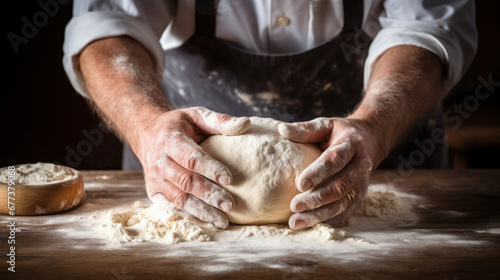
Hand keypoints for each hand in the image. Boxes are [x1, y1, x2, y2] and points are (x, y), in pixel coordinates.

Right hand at [135, 107, 250, 228]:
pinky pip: (171, 208)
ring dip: (201, 211)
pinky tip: (206, 222)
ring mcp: (155, 179)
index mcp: (170, 140)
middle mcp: (159, 161)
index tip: (230, 178)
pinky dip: (189, 216)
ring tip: (223, 220)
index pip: (191, 157)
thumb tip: (246, 123)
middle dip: (209, 194)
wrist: (148, 133)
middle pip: (186, 182)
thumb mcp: (197, 116)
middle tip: (230, 204)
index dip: (210, 168)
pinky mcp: (154, 192)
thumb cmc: (179, 125)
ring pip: (179, 199)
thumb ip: (220, 121)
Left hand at [278, 117, 381, 229]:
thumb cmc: (340, 133)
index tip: (299, 184)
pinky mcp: (359, 197)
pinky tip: (310, 226)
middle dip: (317, 198)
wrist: (369, 141)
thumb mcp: (326, 125)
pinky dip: (328, 221)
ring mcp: (361, 184)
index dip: (318, 172)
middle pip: (339, 186)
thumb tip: (282, 130)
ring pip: (342, 203)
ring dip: (319, 214)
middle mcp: (360, 167)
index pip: (335, 160)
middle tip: (294, 206)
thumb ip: (306, 129)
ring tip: (296, 221)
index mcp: (351, 145)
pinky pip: (345, 213)